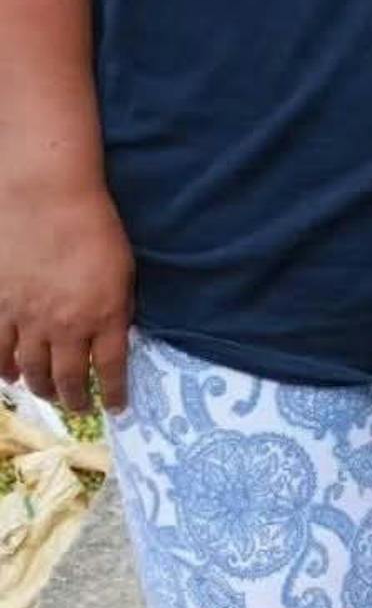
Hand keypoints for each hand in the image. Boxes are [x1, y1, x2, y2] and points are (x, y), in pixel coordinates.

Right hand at [0, 182, 133, 413]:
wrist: (47, 199)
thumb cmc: (95, 225)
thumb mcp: (123, 269)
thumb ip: (118, 306)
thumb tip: (114, 335)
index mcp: (106, 314)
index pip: (113, 367)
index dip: (115, 392)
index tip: (117, 407)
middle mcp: (68, 325)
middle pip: (70, 377)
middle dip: (77, 398)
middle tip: (82, 408)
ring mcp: (30, 319)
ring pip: (34, 370)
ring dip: (43, 389)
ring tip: (51, 396)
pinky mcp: (1, 307)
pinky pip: (0, 351)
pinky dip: (6, 370)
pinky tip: (12, 378)